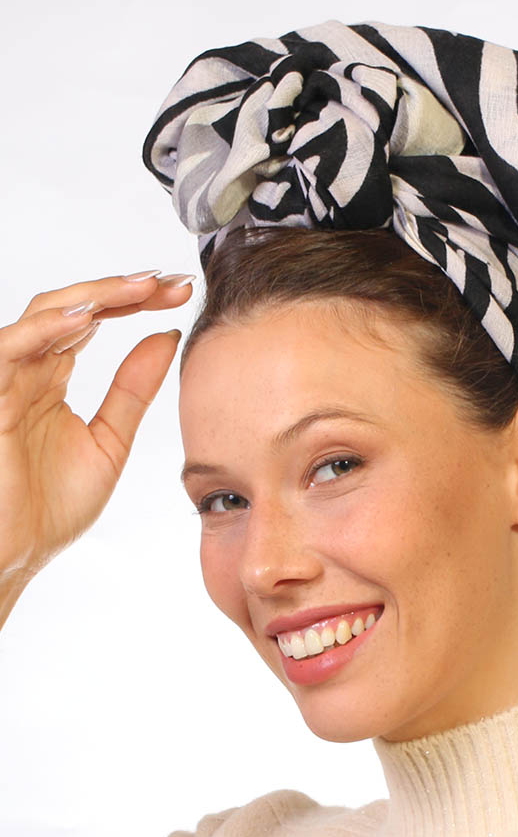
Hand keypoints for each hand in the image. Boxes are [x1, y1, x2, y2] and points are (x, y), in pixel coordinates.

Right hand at [0, 270, 193, 583]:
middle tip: (171, 282)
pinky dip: (48, 328)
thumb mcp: (110, 441)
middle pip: (75, 307)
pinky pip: (11, 348)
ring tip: (141, 287)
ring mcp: (6, 379)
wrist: (15, 554)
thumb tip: (167, 337)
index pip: (95, 320)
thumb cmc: (49, 508)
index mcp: (51, 377)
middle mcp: (27, 369)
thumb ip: (133, 391)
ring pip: (45, 314)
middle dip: (124, 289)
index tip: (181, 293)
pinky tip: (90, 318)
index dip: (136, 301)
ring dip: (95, 295)